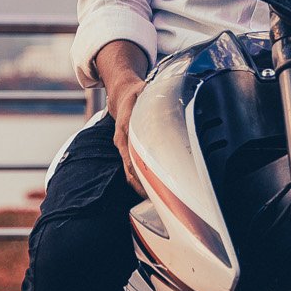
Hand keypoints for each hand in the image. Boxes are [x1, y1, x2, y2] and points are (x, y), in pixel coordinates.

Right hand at [93, 39, 150, 191]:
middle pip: (130, 168)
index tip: (154, 182)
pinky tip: (153, 191)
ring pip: (130, 172)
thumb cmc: (135, 94)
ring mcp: (123, 146)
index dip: (141, 170)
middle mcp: (122, 139)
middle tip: (159, 199)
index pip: (132, 153)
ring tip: (158, 200)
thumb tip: (169, 93)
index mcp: (125, 127)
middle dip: (143, 185)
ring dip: (142, 186)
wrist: (120, 94)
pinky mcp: (126, 150)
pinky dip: (140, 181)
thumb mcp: (144, 90)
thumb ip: (153, 95)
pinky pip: (131, 168)